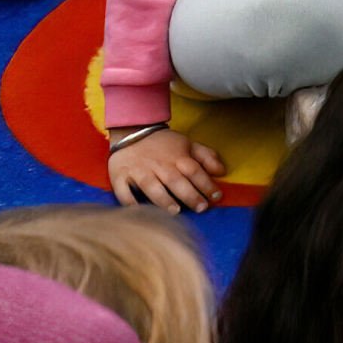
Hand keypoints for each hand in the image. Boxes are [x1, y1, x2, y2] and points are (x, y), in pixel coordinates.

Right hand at [108, 125, 229, 211]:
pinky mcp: (120, 176)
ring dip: (163, 199)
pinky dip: (129, 201)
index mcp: (177, 157)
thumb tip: (222, 171)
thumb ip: (206, 156)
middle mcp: (159, 165)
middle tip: (201, 208)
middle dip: (189, 195)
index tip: (216, 196)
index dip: (206, 183)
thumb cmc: (164, 144)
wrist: (132, 130)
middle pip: (176, 181)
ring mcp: (139, 171)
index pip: (195, 171)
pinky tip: (138, 212)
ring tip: (175, 211)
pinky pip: (124, 191)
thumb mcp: (188, 144)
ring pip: (151, 186)